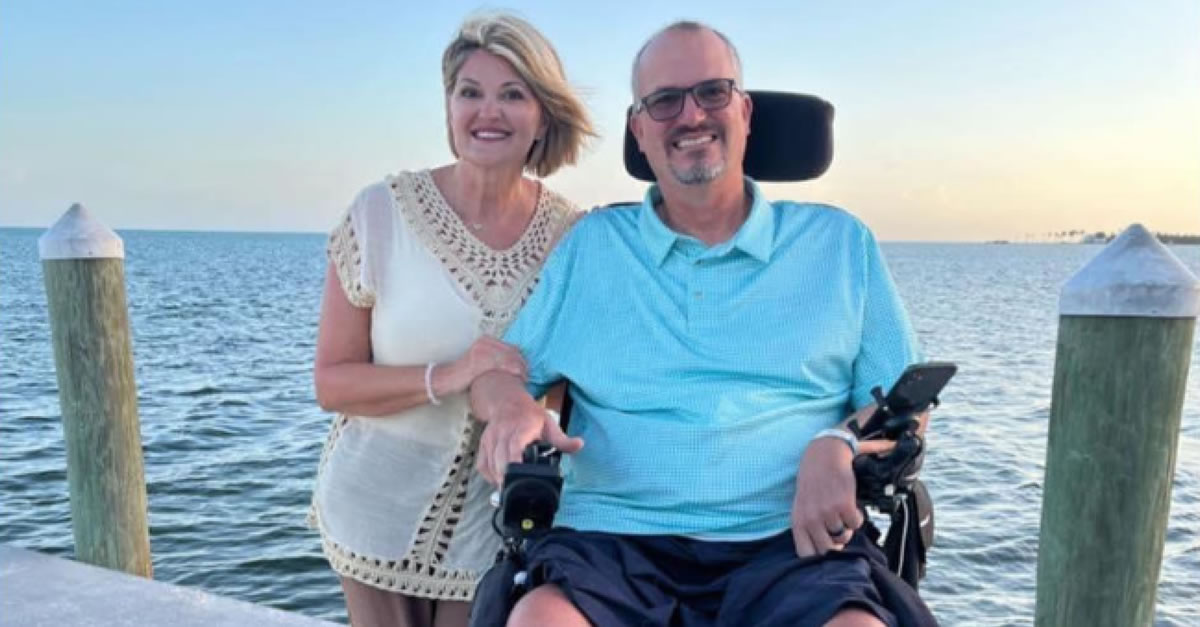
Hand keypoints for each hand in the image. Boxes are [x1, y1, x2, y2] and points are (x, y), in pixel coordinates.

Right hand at [441, 337, 526, 395]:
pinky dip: (512, 370)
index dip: (520, 357)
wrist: (446, 378)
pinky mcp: (479, 361)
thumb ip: (492, 360)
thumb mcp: (479, 362)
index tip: (525, 367)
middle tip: (526, 374)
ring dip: (520, 368)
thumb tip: (509, 365)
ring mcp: (482, 351)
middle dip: (522, 363)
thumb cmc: (463, 374)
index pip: (510, 346)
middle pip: (512, 351)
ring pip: (509, 357)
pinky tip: (517, 377)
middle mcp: (484, 343)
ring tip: (524, 377)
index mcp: (485, 341)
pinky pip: (501, 364)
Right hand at [473, 374, 582, 485]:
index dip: (514, 462)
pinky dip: (488, 475)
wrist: (506, 400)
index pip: (514, 446)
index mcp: (521, 427)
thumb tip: (579, 445)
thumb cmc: (529, 414)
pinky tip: (498, 481)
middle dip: (505, 477)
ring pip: (489, 463)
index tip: (517, 476)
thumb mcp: (549, 423)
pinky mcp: (483, 444)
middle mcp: (503, 432)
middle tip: (513, 491)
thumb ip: (562, 438)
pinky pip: (482, 464)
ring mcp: (490, 438)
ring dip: (497, 479)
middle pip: (499, 458)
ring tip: (507, 490)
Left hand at [790, 436, 862, 557]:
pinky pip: (856, 524)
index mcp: (798, 521)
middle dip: (835, 543)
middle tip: (837, 529)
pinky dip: (856, 517)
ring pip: (844, 537)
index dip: (818, 557)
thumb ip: (807, 529)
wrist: (823, 455)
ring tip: (841, 512)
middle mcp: (811, 519)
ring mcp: (828, 513)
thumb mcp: (801, 506)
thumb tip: (821, 553)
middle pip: (827, 550)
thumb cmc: (812, 482)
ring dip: (847, 528)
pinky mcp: (844, 505)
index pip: (806, 555)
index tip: (825, 548)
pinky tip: (850, 505)